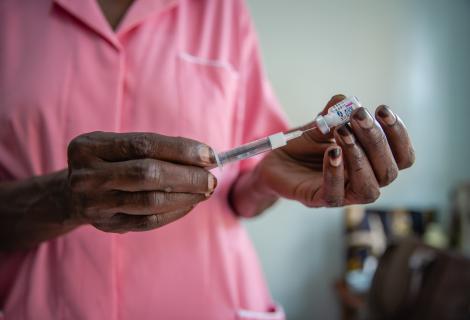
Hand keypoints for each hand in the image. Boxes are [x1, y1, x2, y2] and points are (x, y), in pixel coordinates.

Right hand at [66, 132, 216, 232]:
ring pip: (150, 201)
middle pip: (147, 174)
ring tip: (206, 190)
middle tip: (212, 178)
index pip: (144, 145)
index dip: (180, 150)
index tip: (209, 155)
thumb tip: (203, 157)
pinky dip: (175, 212)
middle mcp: (88, 176)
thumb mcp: (118, 146)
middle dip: (187, 176)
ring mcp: (95, 204)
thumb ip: (155, 148)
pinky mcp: (107, 226)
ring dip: (186, 196)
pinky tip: (190, 203)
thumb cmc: (107, 163)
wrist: (71, 195)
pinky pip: (148, 221)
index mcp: (90, 146)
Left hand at [256, 95, 414, 206]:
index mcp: (373, 162)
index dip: (398, 134)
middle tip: (358, 116)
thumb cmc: (305, 144)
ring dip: (359, 158)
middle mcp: (364, 180)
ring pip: (369, 189)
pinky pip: (334, 194)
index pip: (402, 157)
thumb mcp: (321, 123)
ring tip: (342, 133)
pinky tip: (331, 153)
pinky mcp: (319, 199)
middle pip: (388, 171)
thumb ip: (335, 112)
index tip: (382, 110)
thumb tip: (345, 102)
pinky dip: (335, 173)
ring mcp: (343, 194)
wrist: (275, 161)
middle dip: (376, 140)